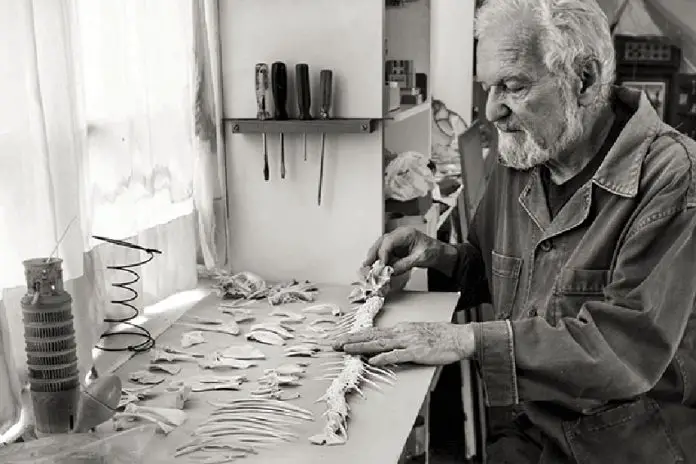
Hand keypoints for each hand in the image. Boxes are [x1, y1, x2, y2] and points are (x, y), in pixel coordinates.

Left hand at [333, 322, 474, 366]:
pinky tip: (372, 360)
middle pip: (371, 336)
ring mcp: (408, 341)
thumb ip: (401, 339)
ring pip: (379, 344)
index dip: (356, 336)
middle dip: (351, 340)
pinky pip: (398, 355)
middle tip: (333, 344)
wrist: (459, 336)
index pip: (373, 332)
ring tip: (345, 349)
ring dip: (361, 347)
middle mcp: (400, 332)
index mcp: (400, 329)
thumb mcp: (416, 334)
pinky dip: (384, 357)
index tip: (341, 339)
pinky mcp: (417, 352)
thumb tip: (386, 346)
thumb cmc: (440, 337)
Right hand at [362, 226, 446, 275]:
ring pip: (380, 248)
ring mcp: (396, 242)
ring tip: (367, 268)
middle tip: (366, 265)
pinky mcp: (396, 249)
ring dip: (374, 258)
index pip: (389, 241)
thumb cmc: (433, 251)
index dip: (383, 253)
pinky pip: (384, 254)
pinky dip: (379, 261)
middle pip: (381, 243)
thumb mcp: (420, 258)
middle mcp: (399, 235)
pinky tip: (376, 268)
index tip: (381, 265)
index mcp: (406, 233)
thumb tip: (390, 270)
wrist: (439, 254)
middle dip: (373, 254)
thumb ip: (404, 264)